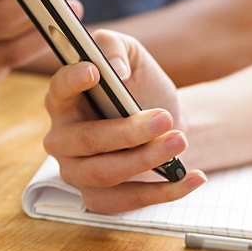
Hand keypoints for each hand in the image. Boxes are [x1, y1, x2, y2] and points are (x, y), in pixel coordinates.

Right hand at [43, 30, 205, 213]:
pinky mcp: (99, 199)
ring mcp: (77, 172)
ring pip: (105, 173)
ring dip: (146, 160)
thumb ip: (115, 47)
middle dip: (128, 132)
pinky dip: (164, 193)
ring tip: (180, 141)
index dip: (72, 81)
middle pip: (87, 140)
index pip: (58, 90)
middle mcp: (62, 139)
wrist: (165, 124)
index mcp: (63, 101)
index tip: (94, 72)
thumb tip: (114, 68)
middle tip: (165, 118)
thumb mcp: (131, 56)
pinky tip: (192, 177)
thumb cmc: (140, 88)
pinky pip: (126, 202)